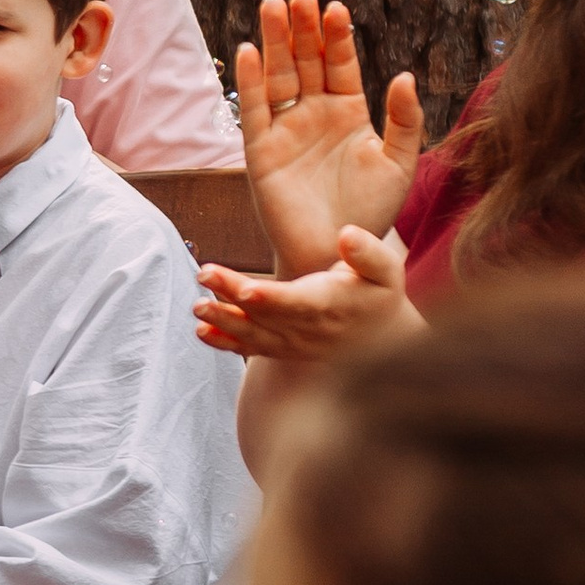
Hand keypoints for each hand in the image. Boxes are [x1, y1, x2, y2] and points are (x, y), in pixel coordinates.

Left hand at [196, 224, 416, 367]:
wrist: (388, 340)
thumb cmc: (382, 295)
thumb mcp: (386, 269)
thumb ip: (368, 252)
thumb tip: (347, 234)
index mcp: (331, 305)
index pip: (295, 302)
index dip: (270, 298)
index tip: (244, 290)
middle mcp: (310, 330)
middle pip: (266, 315)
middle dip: (232, 296)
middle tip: (203, 274)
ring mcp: (296, 344)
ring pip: (254, 335)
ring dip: (223, 322)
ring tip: (197, 307)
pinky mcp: (286, 350)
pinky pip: (253, 349)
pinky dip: (227, 343)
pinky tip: (201, 331)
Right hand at [237, 0, 424, 279]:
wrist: (338, 254)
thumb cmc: (371, 213)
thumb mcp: (400, 164)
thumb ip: (405, 121)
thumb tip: (402, 76)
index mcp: (348, 112)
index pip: (339, 64)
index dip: (336, 36)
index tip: (336, 8)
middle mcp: (314, 114)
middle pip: (305, 60)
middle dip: (302, 27)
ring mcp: (286, 130)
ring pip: (278, 76)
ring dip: (274, 41)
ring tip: (272, 4)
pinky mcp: (261, 152)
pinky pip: (254, 111)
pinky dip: (251, 81)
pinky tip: (248, 51)